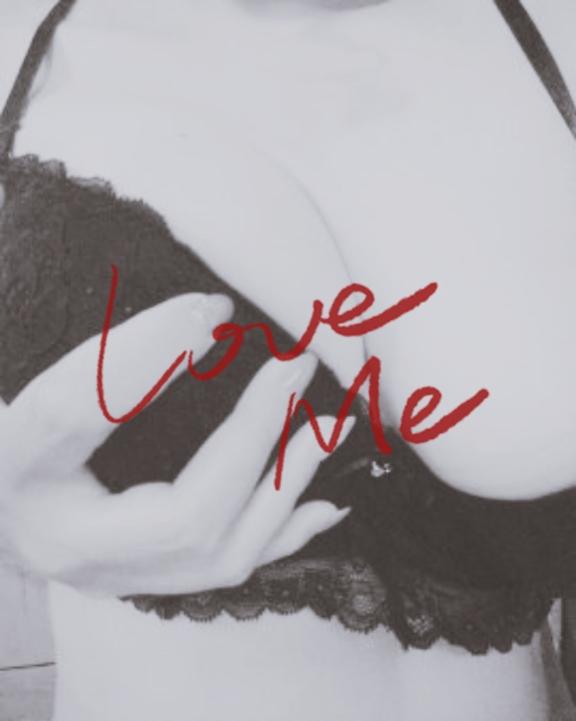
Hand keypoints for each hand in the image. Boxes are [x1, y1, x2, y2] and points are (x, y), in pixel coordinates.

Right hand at [0, 293, 353, 596]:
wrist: (8, 498)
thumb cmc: (15, 452)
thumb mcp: (48, 407)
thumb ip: (121, 367)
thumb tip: (212, 318)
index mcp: (76, 540)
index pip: (176, 501)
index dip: (242, 434)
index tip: (274, 358)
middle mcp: (112, 574)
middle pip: (213, 533)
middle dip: (270, 452)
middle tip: (300, 374)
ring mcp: (140, 579)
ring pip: (232, 557)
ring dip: (289, 490)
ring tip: (330, 431)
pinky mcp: (161, 568)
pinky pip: (234, 562)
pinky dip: (287, 533)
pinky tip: (324, 503)